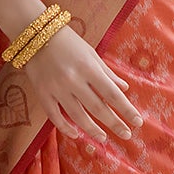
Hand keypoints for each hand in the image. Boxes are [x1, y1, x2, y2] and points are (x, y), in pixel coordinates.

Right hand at [17, 25, 142, 143]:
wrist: (35, 35)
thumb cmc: (68, 42)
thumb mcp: (91, 53)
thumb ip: (107, 73)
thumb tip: (124, 88)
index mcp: (89, 68)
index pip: (112, 94)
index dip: (126, 110)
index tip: (137, 122)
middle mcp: (74, 80)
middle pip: (98, 108)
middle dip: (114, 124)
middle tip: (126, 135)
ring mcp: (57, 88)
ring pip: (77, 116)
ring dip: (92, 130)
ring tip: (103, 139)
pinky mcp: (42, 94)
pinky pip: (55, 116)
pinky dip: (65, 128)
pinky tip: (75, 134)